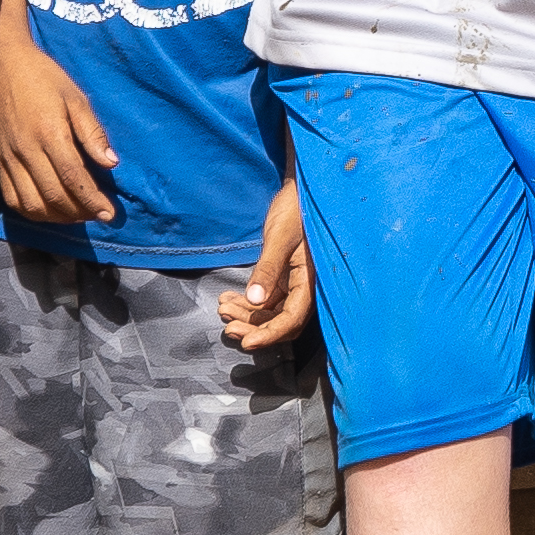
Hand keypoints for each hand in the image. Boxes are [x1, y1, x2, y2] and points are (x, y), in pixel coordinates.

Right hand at [0, 27, 123, 226]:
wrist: (2, 65)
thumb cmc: (44, 78)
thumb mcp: (75, 97)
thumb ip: (92, 132)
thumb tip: (110, 163)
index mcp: (49, 132)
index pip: (73, 177)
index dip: (92, 200)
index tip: (110, 214)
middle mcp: (26, 150)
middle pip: (53, 196)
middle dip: (80, 212)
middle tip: (98, 214)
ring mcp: (7, 158)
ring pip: (31, 204)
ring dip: (57, 217)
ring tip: (77, 214)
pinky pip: (12, 199)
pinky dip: (33, 212)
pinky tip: (50, 209)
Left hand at [220, 184, 314, 350]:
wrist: (300, 191)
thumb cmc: (295, 210)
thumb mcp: (279, 239)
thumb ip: (268, 270)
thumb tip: (254, 301)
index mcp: (311, 281)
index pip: (291, 319)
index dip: (270, 334)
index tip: (247, 343)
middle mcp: (304, 287)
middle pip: (281, 321)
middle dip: (254, 329)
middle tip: (228, 328)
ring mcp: (293, 283)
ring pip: (270, 312)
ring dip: (247, 316)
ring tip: (223, 309)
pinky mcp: (283, 276)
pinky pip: (266, 299)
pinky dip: (247, 302)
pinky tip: (229, 299)